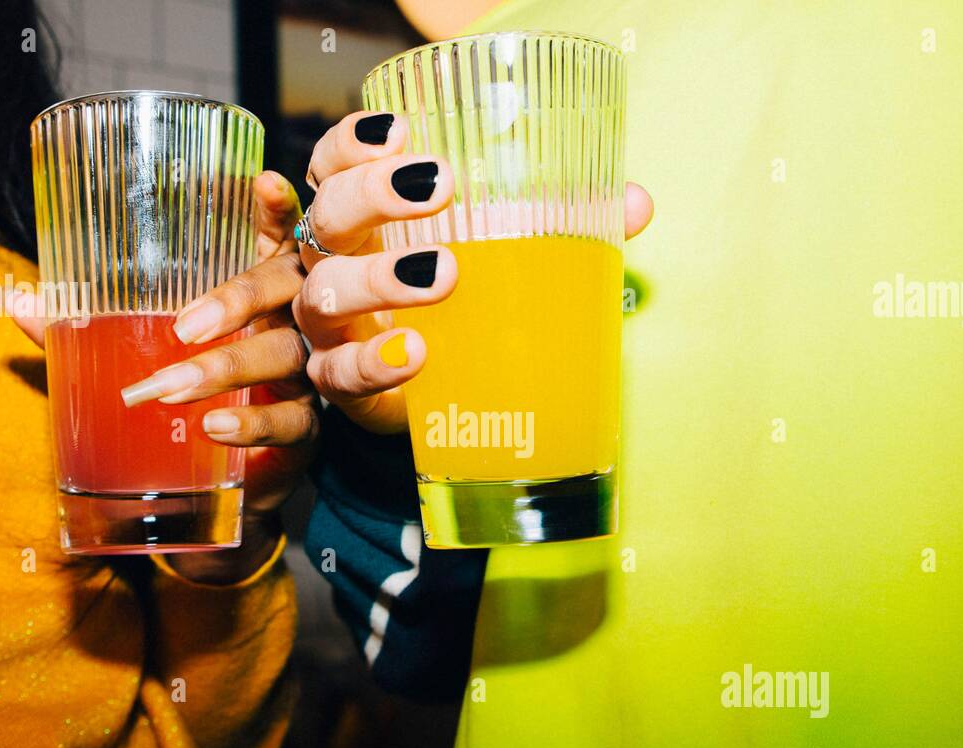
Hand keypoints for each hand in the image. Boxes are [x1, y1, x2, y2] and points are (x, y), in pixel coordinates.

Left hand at [12, 172, 313, 583]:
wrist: (226, 487)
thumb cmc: (187, 399)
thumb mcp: (141, 355)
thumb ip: (89, 327)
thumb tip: (17, 300)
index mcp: (256, 288)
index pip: (272, 236)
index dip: (274, 209)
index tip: (260, 182)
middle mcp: (290, 321)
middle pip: (284, 290)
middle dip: (238, 299)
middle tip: (182, 327)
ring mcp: (304, 374)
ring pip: (282, 356)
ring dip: (226, 368)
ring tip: (170, 388)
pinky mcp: (305, 430)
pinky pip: (291, 421)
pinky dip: (252, 424)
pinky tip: (214, 428)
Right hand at [291, 110, 655, 432]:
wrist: (437, 401)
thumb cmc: (461, 309)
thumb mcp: (507, 259)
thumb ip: (563, 226)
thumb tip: (636, 203)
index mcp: (365, 222)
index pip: (333, 166)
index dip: (354, 143)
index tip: (402, 131)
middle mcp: (335, 265)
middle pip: (328, 216)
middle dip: (374, 194)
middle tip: (440, 187)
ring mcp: (331, 328)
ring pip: (325, 293)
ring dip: (379, 278)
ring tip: (443, 272)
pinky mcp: (343, 384)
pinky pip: (342, 373)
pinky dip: (375, 362)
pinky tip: (415, 351)